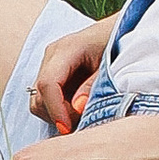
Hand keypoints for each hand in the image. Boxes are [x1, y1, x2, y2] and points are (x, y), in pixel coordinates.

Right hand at [27, 17, 115, 132]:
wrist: (119, 30)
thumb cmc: (118, 45)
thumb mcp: (111, 65)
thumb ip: (94, 86)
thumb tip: (77, 107)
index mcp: (67, 49)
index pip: (48, 83)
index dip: (55, 109)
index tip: (67, 129)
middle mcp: (52, 56)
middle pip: (40, 95)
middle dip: (58, 114)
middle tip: (82, 120)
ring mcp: (49, 64)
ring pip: (38, 100)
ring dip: (57, 113)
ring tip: (81, 113)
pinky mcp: (51, 73)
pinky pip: (45, 98)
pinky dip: (58, 108)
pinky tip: (77, 107)